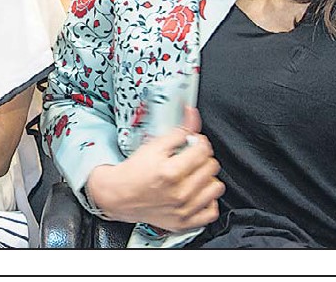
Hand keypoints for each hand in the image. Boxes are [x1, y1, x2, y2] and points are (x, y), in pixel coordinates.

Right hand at [85, 106, 223, 231]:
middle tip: (191, 157)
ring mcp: (183, 210)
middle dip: (203, 157)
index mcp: (171, 172)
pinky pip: (211, 211)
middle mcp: (179, 193)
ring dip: (208, 178)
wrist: (120, 196)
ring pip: (216, 187)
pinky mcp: (184, 222)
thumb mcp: (154, 145)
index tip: (194, 142)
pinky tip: (198, 193)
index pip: (203, 149)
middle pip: (211, 167)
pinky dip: (208, 201)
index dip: (199, 141)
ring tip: (195, 175)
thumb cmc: (135, 172)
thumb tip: (193, 114)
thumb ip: (178, 130)